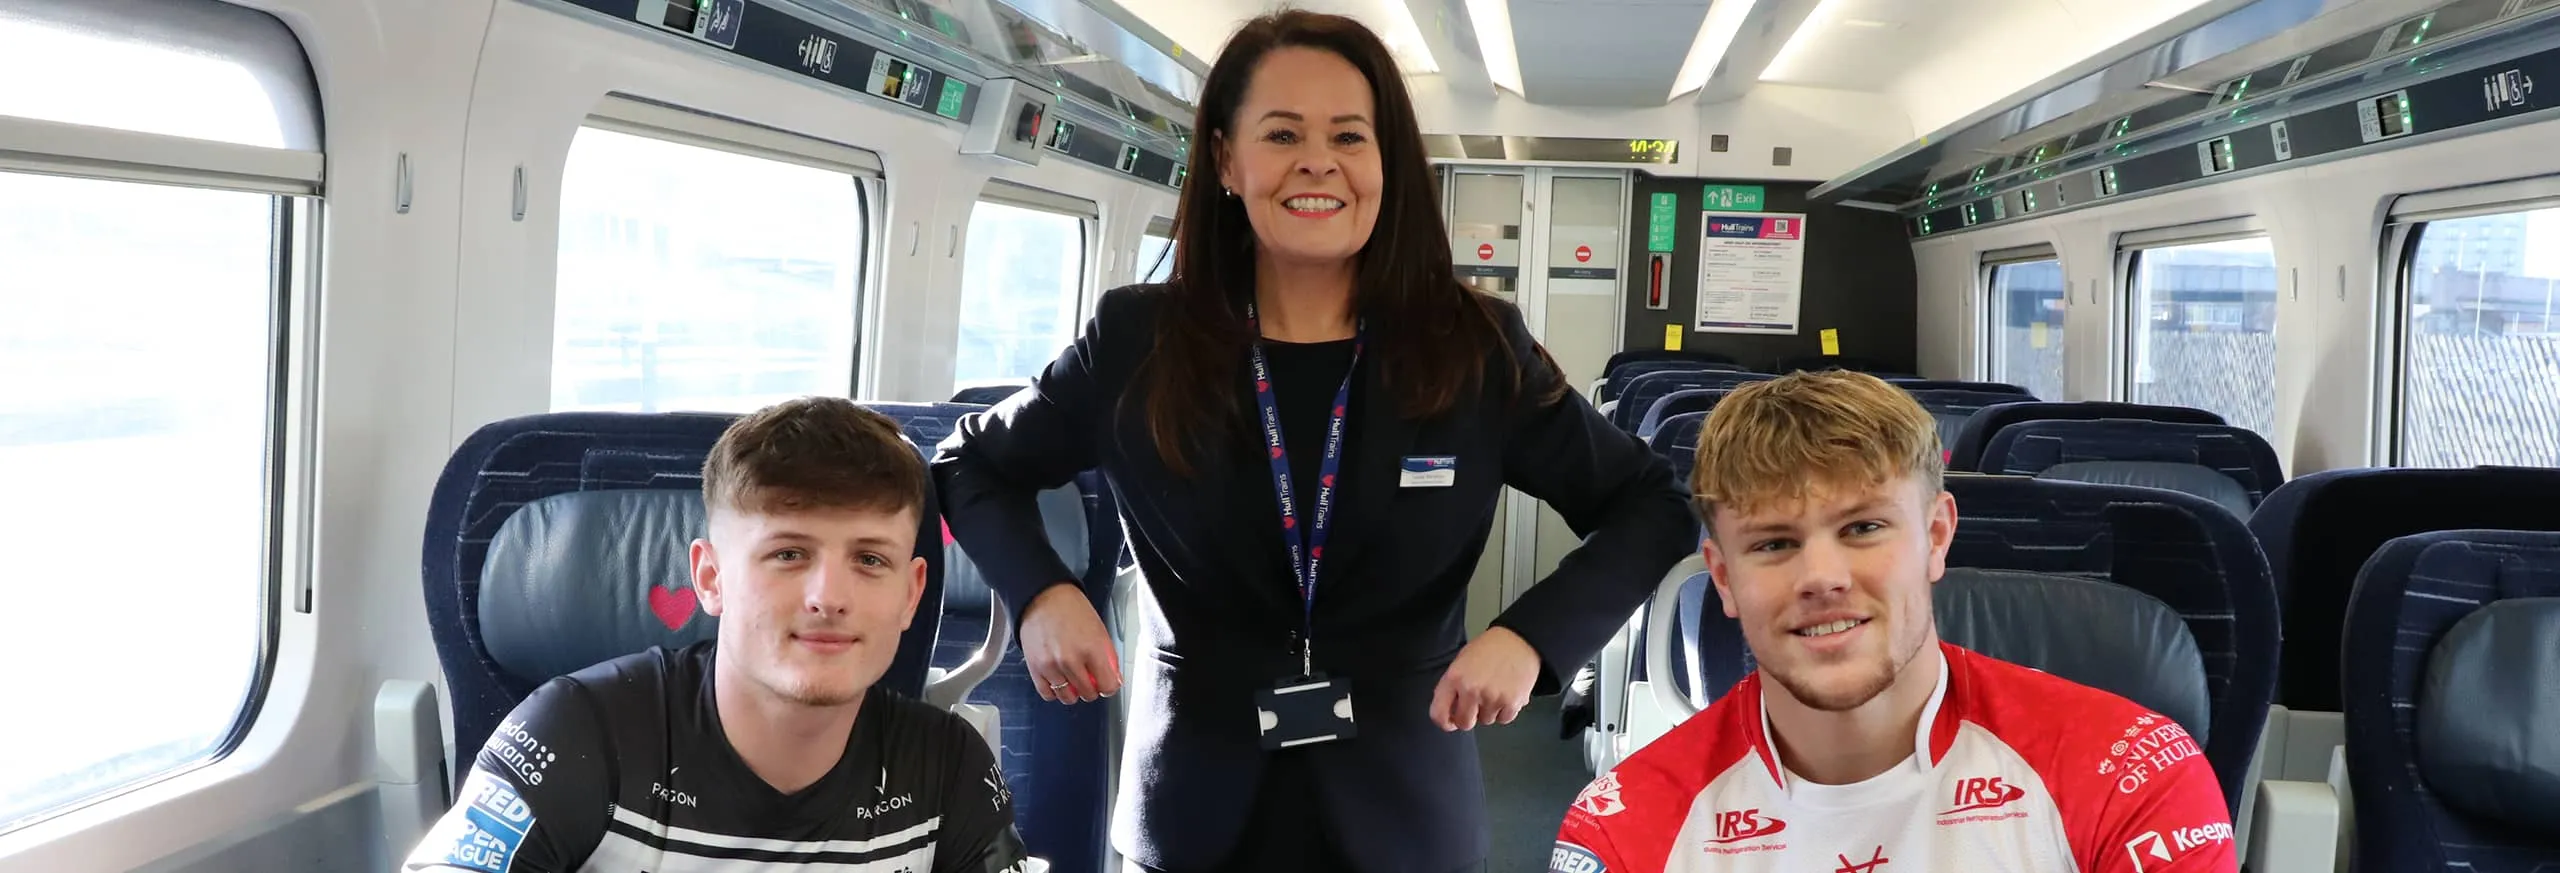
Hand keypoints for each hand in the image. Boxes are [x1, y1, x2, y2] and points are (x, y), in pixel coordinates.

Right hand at [1020, 584, 1121, 703]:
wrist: (1042, 597)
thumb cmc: (1071, 609)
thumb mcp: (1099, 629)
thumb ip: (1107, 656)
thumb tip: (1114, 679)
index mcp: (1091, 649)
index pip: (1107, 686)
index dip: (1109, 686)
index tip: (1107, 683)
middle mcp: (1071, 660)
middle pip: (1088, 694)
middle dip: (1092, 689)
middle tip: (1090, 678)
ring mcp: (1051, 666)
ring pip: (1067, 697)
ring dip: (1073, 692)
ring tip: (1073, 680)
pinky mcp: (1035, 668)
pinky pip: (1047, 694)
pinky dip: (1055, 691)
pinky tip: (1059, 681)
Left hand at [1430, 626, 1539, 730]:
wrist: (1519, 639)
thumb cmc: (1489, 648)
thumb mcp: (1461, 661)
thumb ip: (1453, 686)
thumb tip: (1451, 710)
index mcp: (1454, 678)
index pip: (1439, 714)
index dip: (1444, 722)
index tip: (1451, 721)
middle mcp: (1471, 690)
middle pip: (1464, 723)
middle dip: (1469, 718)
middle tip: (1476, 706)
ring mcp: (1492, 697)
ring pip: (1486, 721)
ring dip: (1489, 711)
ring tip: (1495, 691)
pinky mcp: (1512, 702)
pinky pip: (1503, 719)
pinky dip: (1505, 711)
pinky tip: (1507, 694)